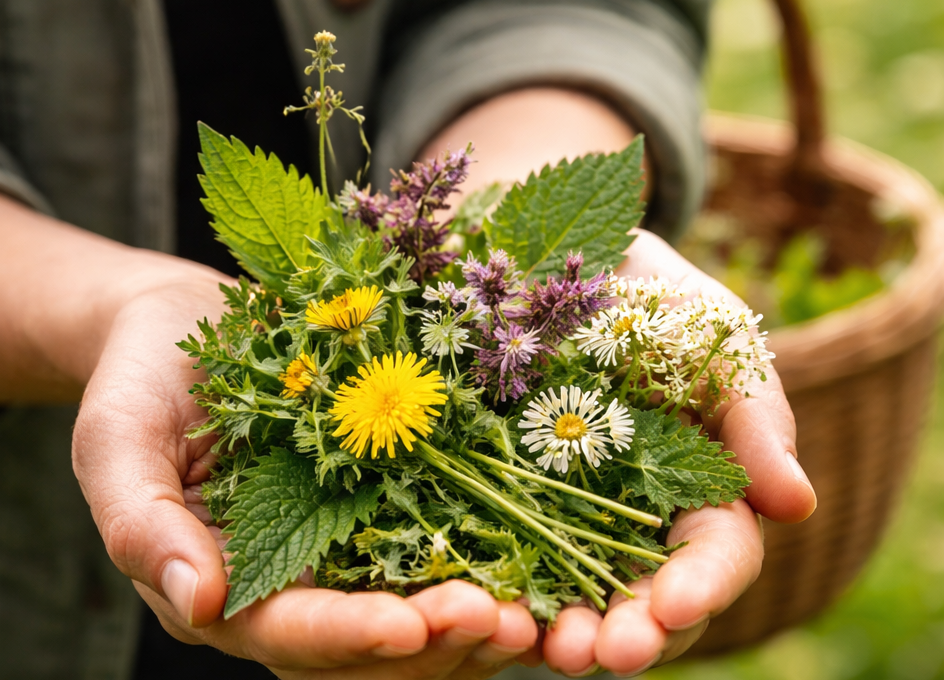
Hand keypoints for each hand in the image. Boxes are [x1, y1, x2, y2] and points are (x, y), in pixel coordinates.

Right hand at [72, 281, 540, 678]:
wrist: (187, 326)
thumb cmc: (140, 376)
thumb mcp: (114, 440)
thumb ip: (138, 526)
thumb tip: (198, 601)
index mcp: (219, 585)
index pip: (287, 634)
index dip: (350, 636)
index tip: (413, 626)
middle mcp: (286, 585)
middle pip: (364, 648)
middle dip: (433, 642)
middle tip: (505, 622)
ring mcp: (338, 552)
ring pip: (411, 620)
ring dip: (472, 623)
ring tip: (536, 609)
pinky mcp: (379, 511)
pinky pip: (433, 555)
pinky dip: (482, 567)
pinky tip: (532, 558)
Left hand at [537, 231, 816, 676]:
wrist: (579, 265)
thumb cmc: (665, 304)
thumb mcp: (720, 344)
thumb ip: (757, 420)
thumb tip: (797, 506)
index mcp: (707, 493)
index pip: (716, 554)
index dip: (701, 585)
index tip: (675, 606)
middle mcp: (641, 520)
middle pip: (646, 596)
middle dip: (631, 632)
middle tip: (602, 655)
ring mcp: (571, 512)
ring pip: (574, 590)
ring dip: (564, 629)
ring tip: (545, 649)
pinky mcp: (507, 495)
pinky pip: (504, 547)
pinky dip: (498, 583)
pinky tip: (479, 604)